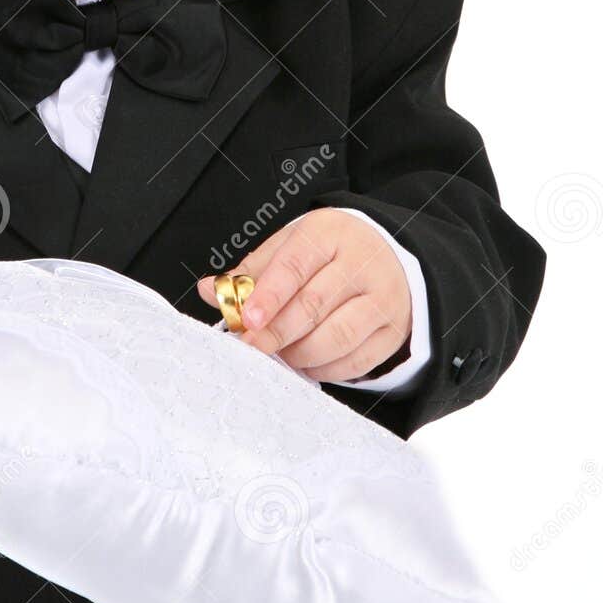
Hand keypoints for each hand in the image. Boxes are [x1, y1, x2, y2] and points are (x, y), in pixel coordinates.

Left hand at [197, 208, 411, 383]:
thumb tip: (210, 291)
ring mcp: (382, 298)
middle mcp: (362, 262)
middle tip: (251, 347)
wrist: (388, 257)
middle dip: (276, 332)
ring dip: (299, 354)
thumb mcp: (291, 247)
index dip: (268, 295)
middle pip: (313, 304)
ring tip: (280, 353)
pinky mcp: (393, 330)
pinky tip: (307, 362)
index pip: (295, 265)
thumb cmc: (327, 253)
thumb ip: (251, 271)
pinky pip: (355, 361)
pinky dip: (324, 369)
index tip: (247, 319)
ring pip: (336, 337)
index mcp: (329, 233)